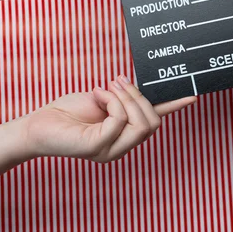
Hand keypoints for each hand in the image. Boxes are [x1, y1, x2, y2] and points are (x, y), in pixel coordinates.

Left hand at [23, 76, 196, 162]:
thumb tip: (141, 86)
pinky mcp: (97, 148)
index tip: (192, 94)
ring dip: (125, 98)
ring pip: (141, 124)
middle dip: (139, 97)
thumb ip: (124, 97)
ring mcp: (111, 150)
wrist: (40, 122)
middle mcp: (121, 145)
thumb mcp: (104, 98)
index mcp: (125, 132)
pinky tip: (96, 94)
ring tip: (107, 87)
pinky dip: (110, 100)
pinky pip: (118, 120)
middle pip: (153, 124)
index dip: (174, 106)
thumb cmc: (70, 110)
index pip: (154, 120)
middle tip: (118, 81)